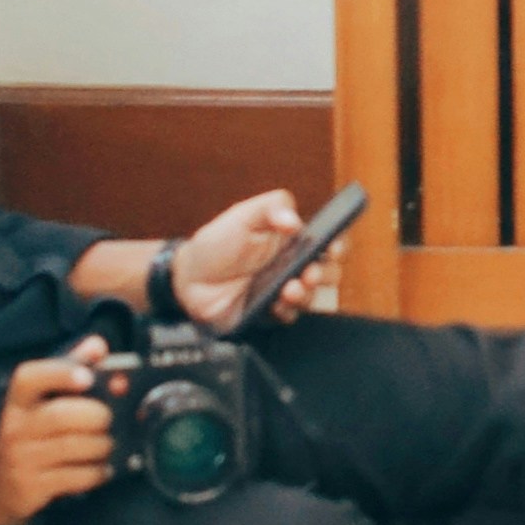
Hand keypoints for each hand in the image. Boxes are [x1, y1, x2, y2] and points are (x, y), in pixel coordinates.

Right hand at [0, 354, 121, 524]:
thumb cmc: (32, 431)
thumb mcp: (42, 399)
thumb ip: (71, 368)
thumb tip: (99, 346)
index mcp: (18, 400)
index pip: (30, 378)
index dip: (61, 373)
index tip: (88, 377)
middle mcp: (14, 427)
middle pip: (61, 415)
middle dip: (97, 416)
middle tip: (109, 419)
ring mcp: (20, 460)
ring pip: (73, 447)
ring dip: (103, 445)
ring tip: (108, 444)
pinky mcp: (31, 488)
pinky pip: (75, 477)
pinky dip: (98, 472)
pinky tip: (103, 468)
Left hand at [175, 188, 327, 329]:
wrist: (187, 279)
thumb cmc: (216, 243)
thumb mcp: (242, 215)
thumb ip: (270, 208)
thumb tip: (294, 221)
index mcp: (291, 240)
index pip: (326, 240)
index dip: (337, 243)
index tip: (333, 246)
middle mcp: (292, 266)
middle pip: (328, 271)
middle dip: (325, 273)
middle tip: (309, 272)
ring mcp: (282, 290)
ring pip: (312, 296)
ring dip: (307, 293)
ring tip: (290, 288)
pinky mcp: (270, 312)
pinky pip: (289, 316)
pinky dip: (287, 310)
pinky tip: (276, 303)